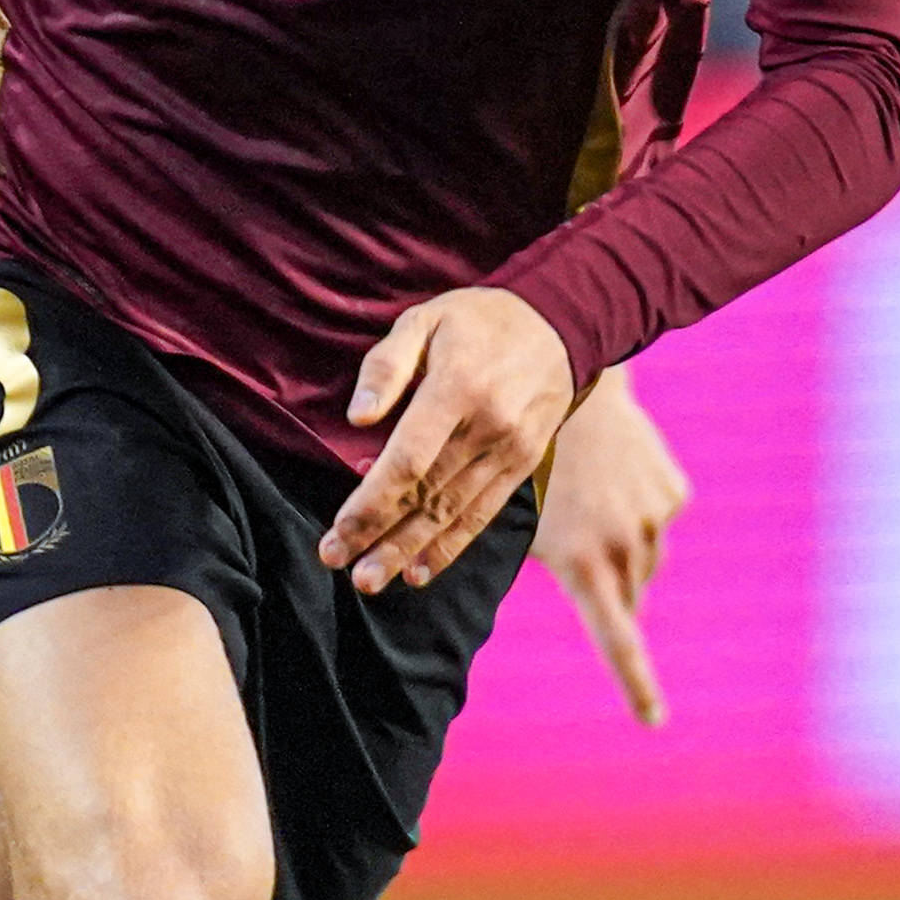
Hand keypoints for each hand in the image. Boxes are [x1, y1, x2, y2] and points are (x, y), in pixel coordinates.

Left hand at [322, 288, 576, 594]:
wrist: (561, 323)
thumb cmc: (478, 320)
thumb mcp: (425, 319)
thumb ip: (387, 365)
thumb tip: (357, 416)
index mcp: (458, 388)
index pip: (409, 461)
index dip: (371, 503)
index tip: (338, 531)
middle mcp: (488, 427)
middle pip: (427, 495)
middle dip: (379, 535)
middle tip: (338, 564)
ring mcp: (510, 451)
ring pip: (452, 512)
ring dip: (409, 550)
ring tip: (371, 580)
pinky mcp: (523, 464)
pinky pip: (483, 513)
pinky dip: (451, 546)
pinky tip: (421, 571)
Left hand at [532, 371, 691, 724]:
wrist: (572, 383)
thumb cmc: (525, 459)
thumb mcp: (512, 518)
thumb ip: (536, 564)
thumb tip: (526, 594)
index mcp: (583, 562)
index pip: (616, 639)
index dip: (636, 683)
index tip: (653, 719)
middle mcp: (625, 545)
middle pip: (627, 598)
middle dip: (609, 591)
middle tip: (581, 555)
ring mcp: (653, 518)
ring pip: (644, 562)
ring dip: (621, 550)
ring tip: (590, 505)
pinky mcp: (671, 492)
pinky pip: (656, 523)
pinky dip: (638, 514)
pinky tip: (612, 480)